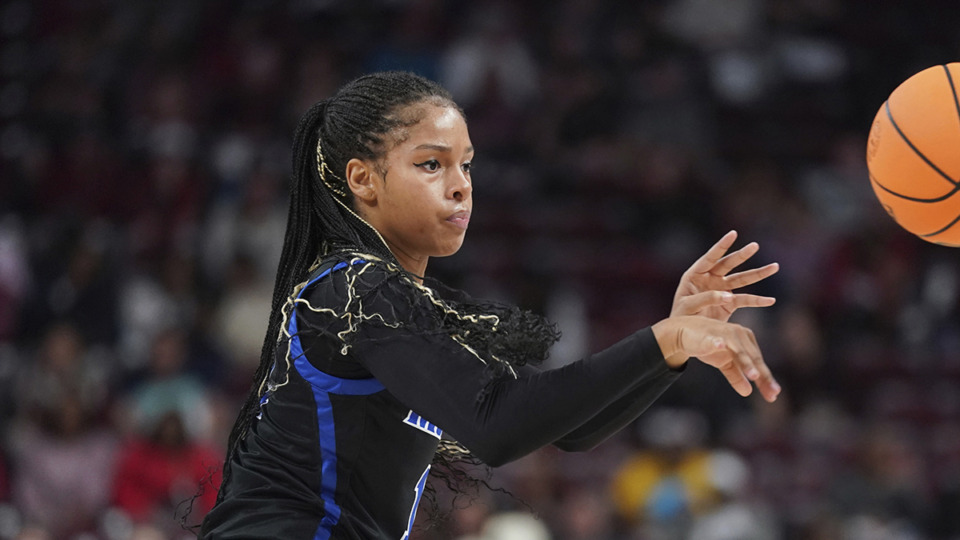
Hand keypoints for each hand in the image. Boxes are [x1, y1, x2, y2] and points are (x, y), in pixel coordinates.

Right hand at [652, 315, 780, 402]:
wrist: (684, 332)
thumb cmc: (707, 345)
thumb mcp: (723, 363)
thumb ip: (736, 376)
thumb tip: (748, 392)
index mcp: (746, 341)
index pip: (758, 362)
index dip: (766, 379)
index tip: (773, 396)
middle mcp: (739, 335)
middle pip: (753, 358)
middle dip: (762, 376)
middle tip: (772, 393)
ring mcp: (725, 333)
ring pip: (738, 351)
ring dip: (746, 363)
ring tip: (754, 376)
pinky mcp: (709, 335)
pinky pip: (714, 340)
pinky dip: (718, 343)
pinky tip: (721, 346)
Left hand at [671, 230, 778, 322]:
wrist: (684, 333)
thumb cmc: (680, 317)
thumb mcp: (687, 307)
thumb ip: (705, 299)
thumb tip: (727, 296)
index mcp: (695, 275)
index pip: (710, 258)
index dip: (721, 246)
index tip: (733, 234)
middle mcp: (710, 279)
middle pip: (728, 264)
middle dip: (742, 255)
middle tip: (755, 246)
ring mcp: (721, 290)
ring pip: (742, 279)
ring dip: (758, 274)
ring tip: (775, 267)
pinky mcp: (728, 304)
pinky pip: (744, 300)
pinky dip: (757, 301)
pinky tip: (770, 300)